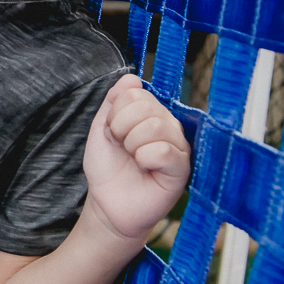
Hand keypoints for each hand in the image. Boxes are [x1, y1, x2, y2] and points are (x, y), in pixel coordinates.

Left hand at [82, 74, 190, 241]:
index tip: (113, 134)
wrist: (108, 205)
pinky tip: (144, 168)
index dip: (115, 114)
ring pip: (154, 126)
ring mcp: (177, 146)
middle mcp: (168, 126)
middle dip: (121, 128)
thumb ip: (114, 101)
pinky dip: (144, 158)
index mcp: (151, 114)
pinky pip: (163, 150)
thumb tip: (132, 78)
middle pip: (145, 106)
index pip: (135, 93)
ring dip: (132, 145)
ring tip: (133, 159)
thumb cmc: (107, 169)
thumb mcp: (102, 129)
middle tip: (122, 148)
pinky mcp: (181, 168)